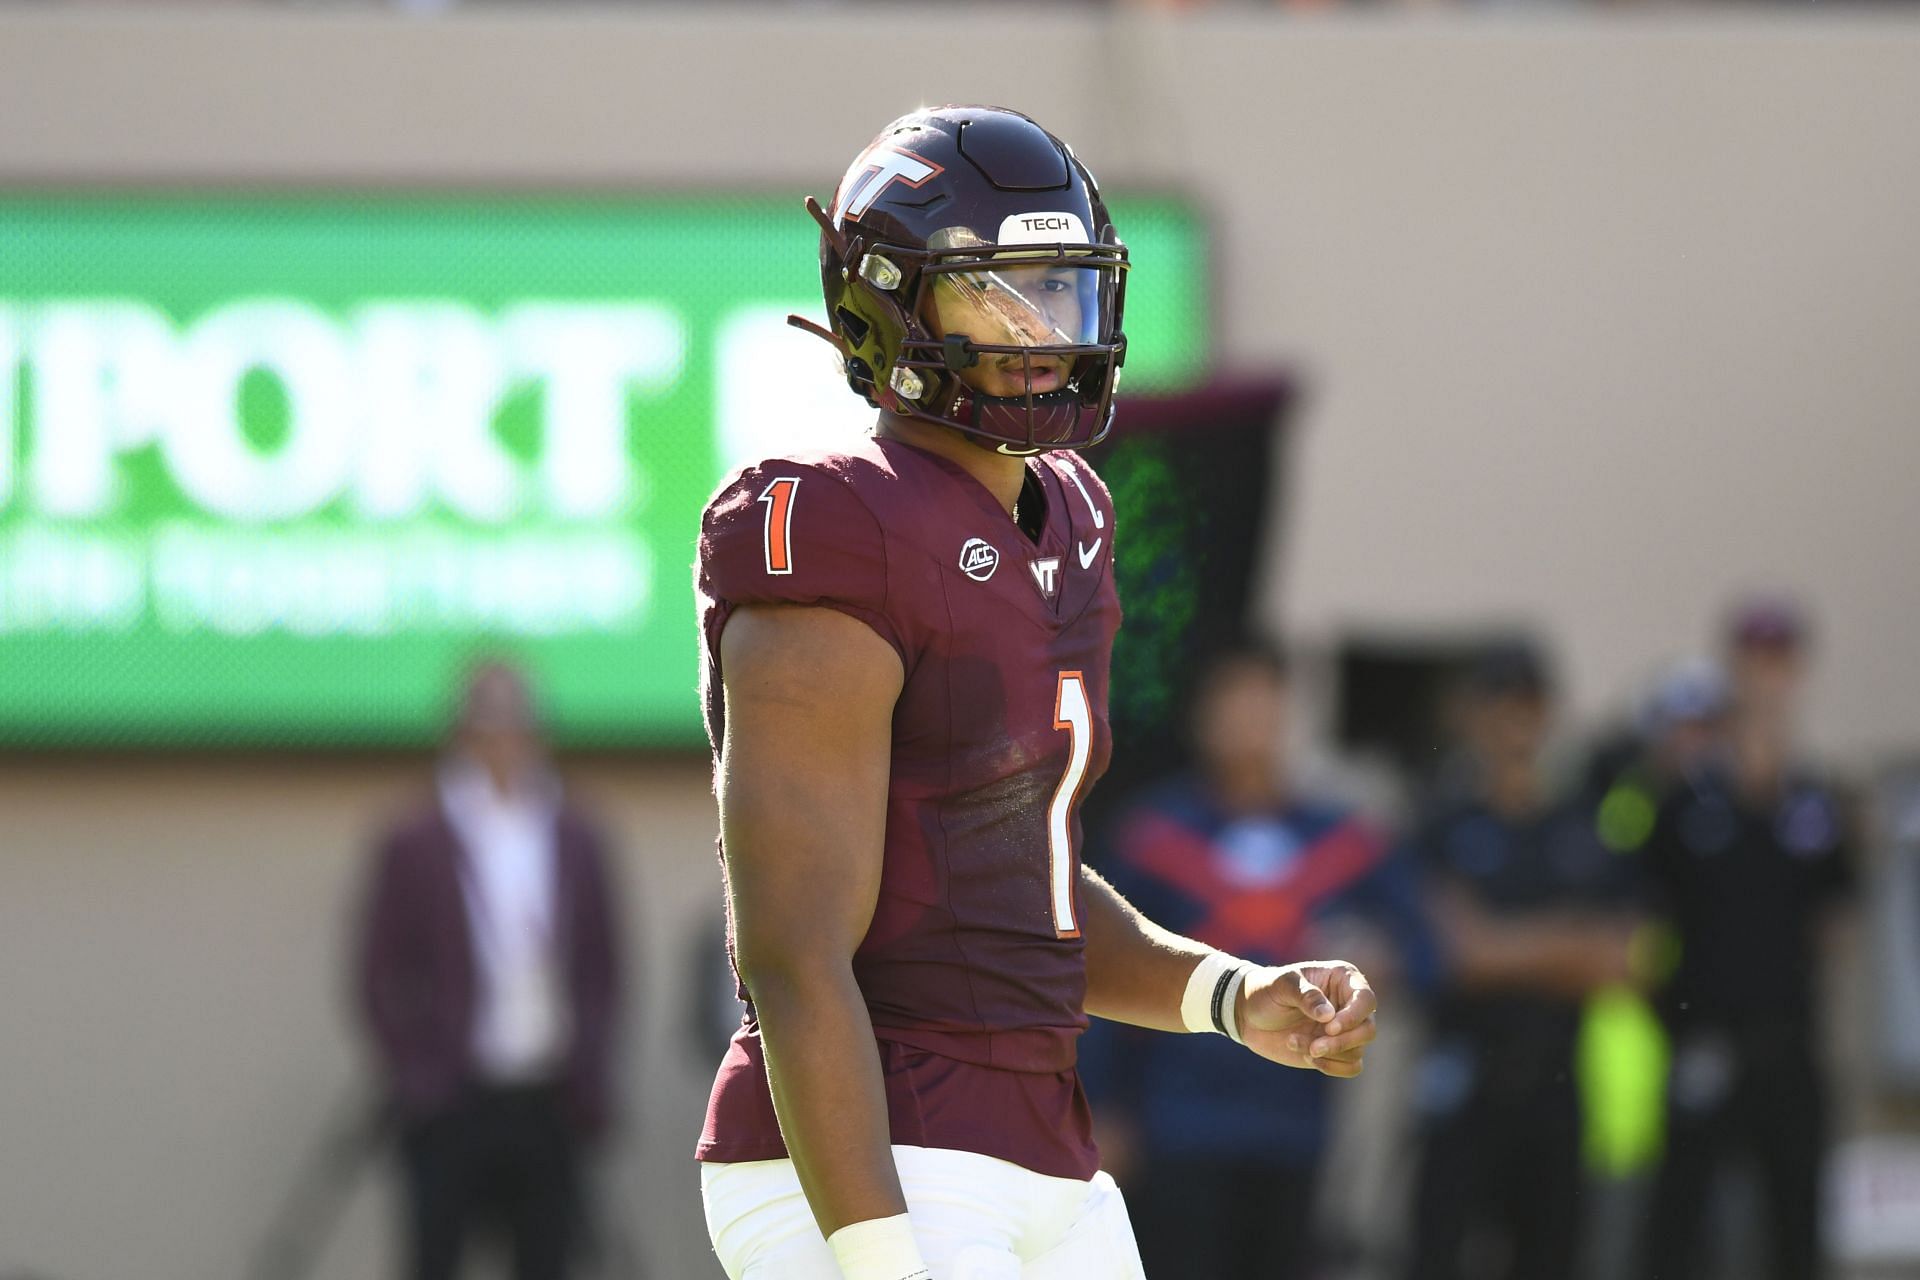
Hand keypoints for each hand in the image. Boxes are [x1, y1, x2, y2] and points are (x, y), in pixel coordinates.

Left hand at [1237, 961, 1376, 1078]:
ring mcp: (1344, 1029)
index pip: (1365, 1000)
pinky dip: (1332, 1067)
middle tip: (1314, 1047)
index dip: (1353, 1016)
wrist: (1248, 1014)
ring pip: (1357, 1050)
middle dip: (1342, 1042)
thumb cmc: (1265, 990)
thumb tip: (1329, 1015)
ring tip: (1294, 1042)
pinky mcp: (1336, 1051)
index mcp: (1342, 979)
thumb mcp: (1281, 985)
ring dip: (1328, 1053)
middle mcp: (1349, 1004)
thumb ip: (1305, 995)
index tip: (1329, 1027)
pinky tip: (1306, 1056)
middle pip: (1368, 1029)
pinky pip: (1352, 1066)